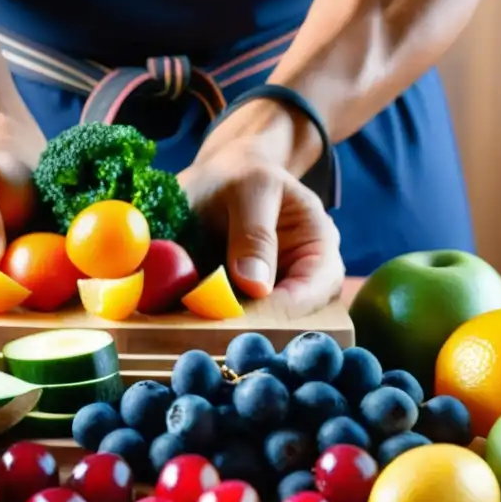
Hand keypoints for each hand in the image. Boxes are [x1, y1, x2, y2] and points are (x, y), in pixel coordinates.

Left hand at [178, 133, 344, 317]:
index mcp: (318, 245)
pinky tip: (181, 315)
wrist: (217, 177)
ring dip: (224, 327)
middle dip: (250, 326)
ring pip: (256, 326)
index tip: (239, 316)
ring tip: (191, 322)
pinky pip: (226, 321)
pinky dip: (205, 320)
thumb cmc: (243, 173)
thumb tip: (256, 286)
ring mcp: (269, 293)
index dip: (281, 309)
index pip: (314, 289)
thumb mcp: (252, 188)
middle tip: (210, 327)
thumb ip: (254, 233)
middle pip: (290, 319)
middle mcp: (301, 277)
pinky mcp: (237, 301)